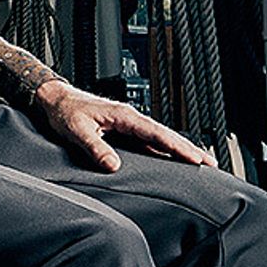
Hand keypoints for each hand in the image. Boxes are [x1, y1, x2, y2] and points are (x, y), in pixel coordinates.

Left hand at [32, 79, 217, 172]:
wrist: (55, 100)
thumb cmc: (65, 111)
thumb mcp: (77, 130)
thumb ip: (95, 148)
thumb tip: (113, 166)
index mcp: (124, 115)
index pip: (157, 134)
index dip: (177, 147)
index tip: (195, 158)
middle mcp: (130, 118)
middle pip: (166, 135)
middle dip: (189, 149)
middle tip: (211, 164)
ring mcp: (128, 124)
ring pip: (160, 138)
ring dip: (179, 149)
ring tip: (200, 163)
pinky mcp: (123, 131)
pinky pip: (149, 142)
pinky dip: (164, 150)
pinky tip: (172, 161)